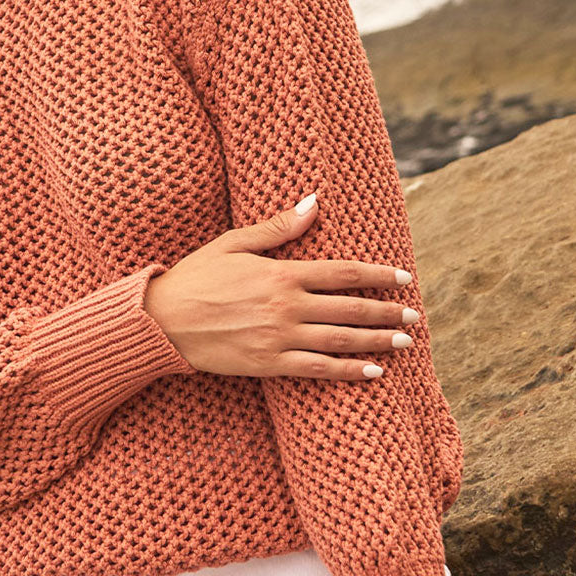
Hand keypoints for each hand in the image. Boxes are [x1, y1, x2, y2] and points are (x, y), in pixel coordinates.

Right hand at [143, 192, 420, 380]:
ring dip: (377, 341)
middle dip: (387, 312)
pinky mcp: (269, 363)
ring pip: (341, 339)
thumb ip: (277, 228)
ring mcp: (280, 337)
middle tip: (413, 316)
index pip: (344, 273)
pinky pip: (318, 369)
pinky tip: (373, 372)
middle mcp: (287, 306)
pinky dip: (349, 371)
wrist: (162, 321)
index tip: (404, 279)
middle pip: (351, 308)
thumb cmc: (194, 278)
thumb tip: (314, 203)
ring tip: (404, 342)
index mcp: (282, 273)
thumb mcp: (233, 243)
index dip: (379, 276)